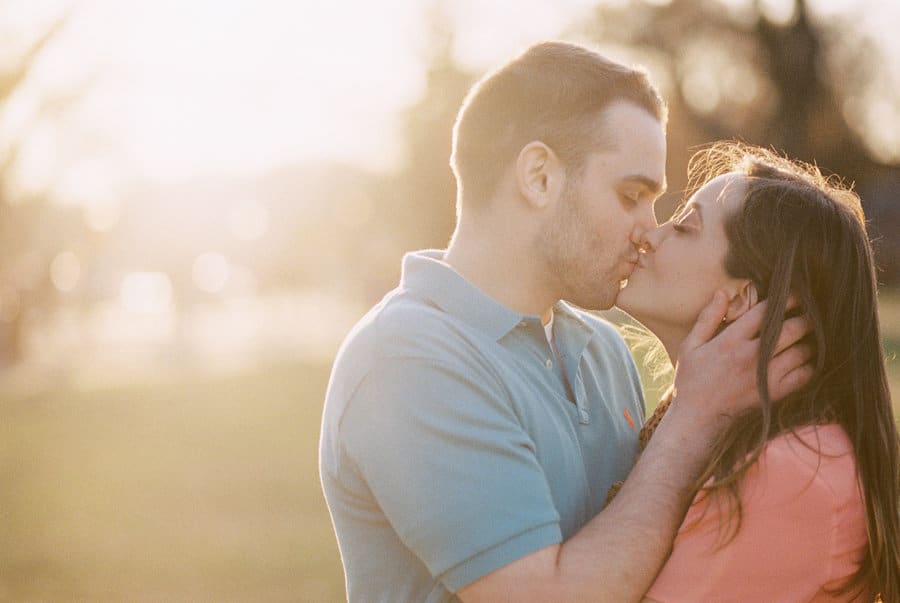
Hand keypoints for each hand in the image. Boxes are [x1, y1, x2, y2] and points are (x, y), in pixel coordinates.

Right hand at [672, 290, 812, 424]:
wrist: (697, 418)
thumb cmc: (692, 379)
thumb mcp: (690, 346)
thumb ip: (707, 318)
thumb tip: (722, 293)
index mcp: (731, 341)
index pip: (765, 313)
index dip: (785, 300)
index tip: (795, 294)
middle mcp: (751, 357)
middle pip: (791, 329)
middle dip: (804, 318)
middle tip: (809, 313)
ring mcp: (765, 376)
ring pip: (802, 351)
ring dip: (809, 341)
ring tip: (809, 335)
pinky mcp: (774, 393)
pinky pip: (803, 376)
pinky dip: (809, 365)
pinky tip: (804, 360)